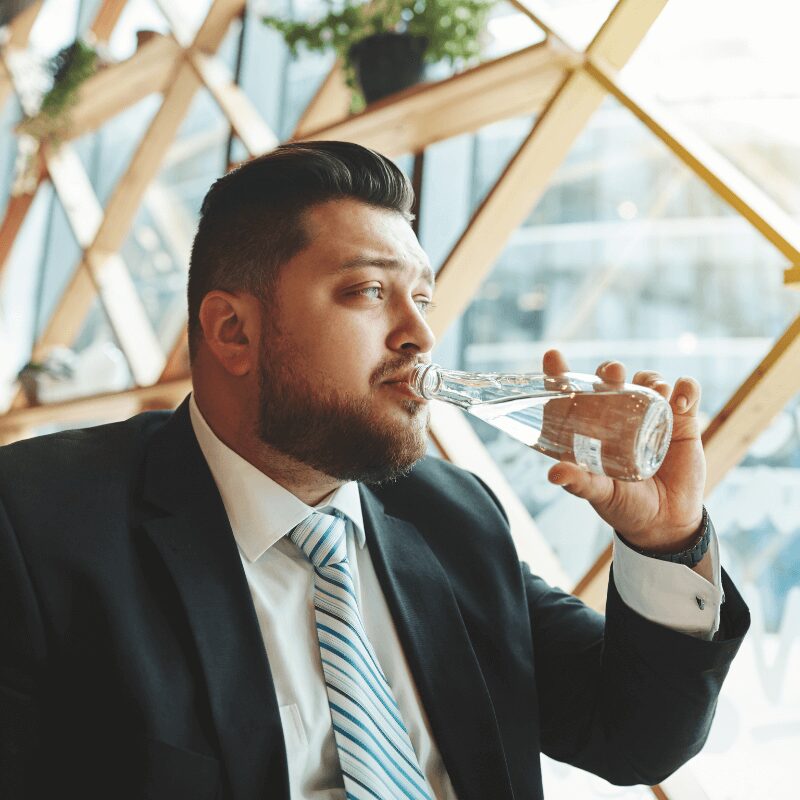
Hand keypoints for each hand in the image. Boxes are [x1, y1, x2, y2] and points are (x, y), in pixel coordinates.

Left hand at [543, 349, 704, 551]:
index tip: (553, 355)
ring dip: (651, 377)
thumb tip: (554, 473)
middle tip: (614, 372)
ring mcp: (651, 415)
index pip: (572, 394)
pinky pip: (687, 392)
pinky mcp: (682, 421)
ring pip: (649, 379)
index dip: (560, 373)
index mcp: (591, 428)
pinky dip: (686, 388)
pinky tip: (682, 398)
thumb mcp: (600, 494)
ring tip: (658, 391)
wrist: (667, 523)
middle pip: (611, 378)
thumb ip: (579, 482)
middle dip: (610, 369)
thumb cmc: (625, 506)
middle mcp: (618, 415)